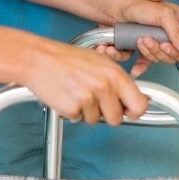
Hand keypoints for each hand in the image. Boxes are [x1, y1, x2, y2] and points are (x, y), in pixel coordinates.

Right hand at [21, 40, 148, 125]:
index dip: (135, 112)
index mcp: (115, 74)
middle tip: (96, 102)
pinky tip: (67, 96)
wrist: (39, 59)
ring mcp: (89, 99)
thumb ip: (118, 81)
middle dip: (107, 115)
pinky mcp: (73, 108)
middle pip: (117, 118)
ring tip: (77, 93)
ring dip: (87, 112)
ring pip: (96, 120)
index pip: (139, 104)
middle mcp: (104, 86)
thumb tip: (135, 97)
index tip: (128, 112)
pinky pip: (79, 119)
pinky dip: (73, 112)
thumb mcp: (100, 62)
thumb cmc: (66, 59)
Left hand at [116, 0, 178, 77]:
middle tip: (157, 42)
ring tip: (139, 40)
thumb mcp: (160, 11)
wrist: (109, 2)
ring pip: (163, 59)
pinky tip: (132, 61)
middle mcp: (171, 30)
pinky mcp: (141, 47)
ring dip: (150, 53)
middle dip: (169, 52)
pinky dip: (137, 63)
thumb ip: (176, 30)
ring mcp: (157, 39)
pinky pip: (144, 63)